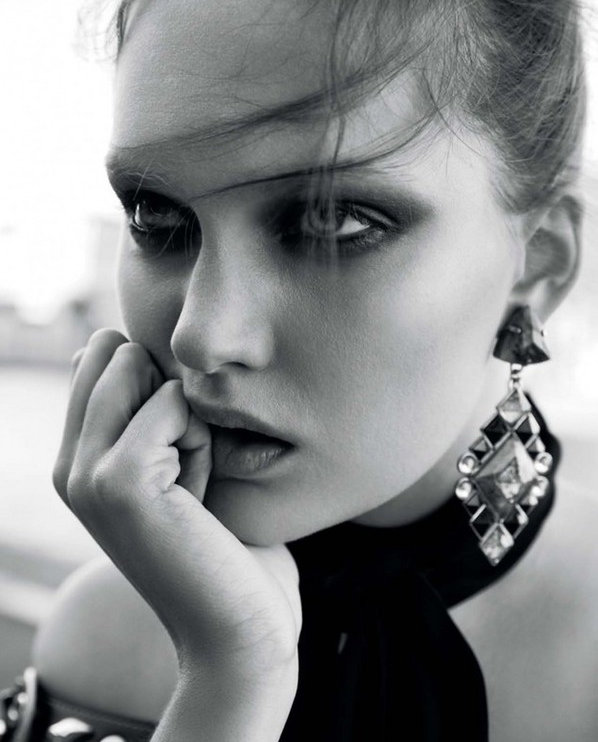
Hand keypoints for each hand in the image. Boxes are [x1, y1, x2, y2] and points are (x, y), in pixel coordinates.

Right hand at [53, 329, 300, 694]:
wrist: (235, 627)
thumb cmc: (220, 546)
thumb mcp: (174, 466)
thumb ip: (145, 414)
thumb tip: (123, 346)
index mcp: (76, 462)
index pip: (98, 354)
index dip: (155, 384)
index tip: (173, 451)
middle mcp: (68, 466)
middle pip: (113, 350)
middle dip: (169, 395)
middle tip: (185, 467)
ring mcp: (85, 473)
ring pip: (138, 366)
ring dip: (186, 417)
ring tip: (191, 482)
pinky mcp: (119, 478)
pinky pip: (172, 402)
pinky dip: (200, 439)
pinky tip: (198, 494)